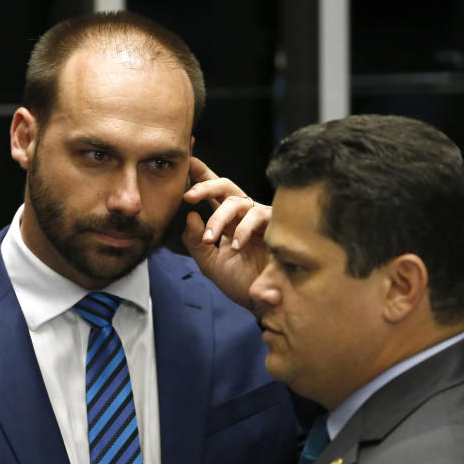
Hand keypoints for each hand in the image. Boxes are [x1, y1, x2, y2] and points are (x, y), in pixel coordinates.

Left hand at [181, 156, 269, 311]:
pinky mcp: (276, 226)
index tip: (188, 161)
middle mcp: (244, 215)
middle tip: (187, 195)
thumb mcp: (209, 262)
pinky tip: (236, 246)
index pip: (213, 193)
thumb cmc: (239, 282)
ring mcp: (260, 218)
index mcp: (228, 221)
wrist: (262, 302)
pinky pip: (257, 217)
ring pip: (237, 202)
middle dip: (205, 185)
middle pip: (226, 186)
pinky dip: (243, 231)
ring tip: (209, 239)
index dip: (202, 175)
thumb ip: (194, 241)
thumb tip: (190, 215)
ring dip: (218, 219)